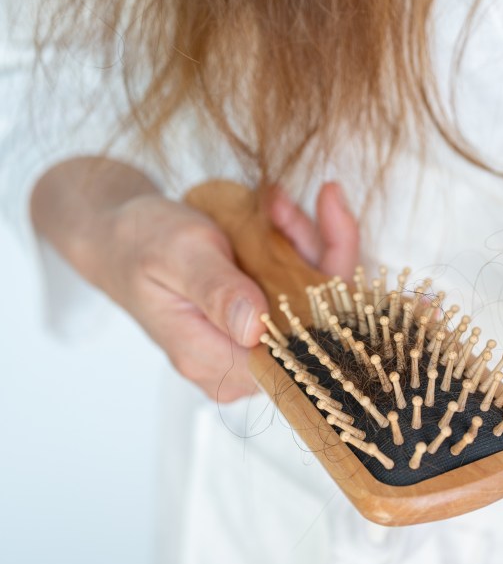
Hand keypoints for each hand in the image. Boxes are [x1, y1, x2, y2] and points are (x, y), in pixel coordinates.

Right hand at [80, 181, 358, 401]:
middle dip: (314, 253)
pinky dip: (298, 245)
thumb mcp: (180, 255)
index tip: (313, 228)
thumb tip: (255, 329)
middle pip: (315, 321)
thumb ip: (218, 290)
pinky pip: (302, 286)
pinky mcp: (262, 321)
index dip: (321, 293)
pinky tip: (278, 212)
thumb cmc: (140, 242)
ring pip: (315, 299)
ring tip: (275, 201)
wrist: (119, 235)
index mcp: (210, 358)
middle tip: (284, 205)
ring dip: (305, 242)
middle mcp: (236, 362)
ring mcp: (252, 343)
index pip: (295, 347)